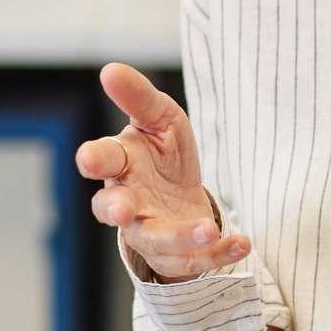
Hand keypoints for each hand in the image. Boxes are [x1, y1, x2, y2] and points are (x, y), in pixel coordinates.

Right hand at [75, 62, 251, 282]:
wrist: (183, 197)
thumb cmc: (163, 154)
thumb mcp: (160, 119)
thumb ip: (138, 97)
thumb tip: (111, 70)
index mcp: (120, 164)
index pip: (101, 160)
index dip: (92, 159)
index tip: (88, 157)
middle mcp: (126, 201)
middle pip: (112, 208)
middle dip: (115, 209)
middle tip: (122, 209)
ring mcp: (148, 232)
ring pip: (155, 239)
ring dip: (179, 236)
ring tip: (207, 229)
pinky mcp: (176, 256)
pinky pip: (194, 260)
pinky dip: (218, 253)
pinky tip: (242, 242)